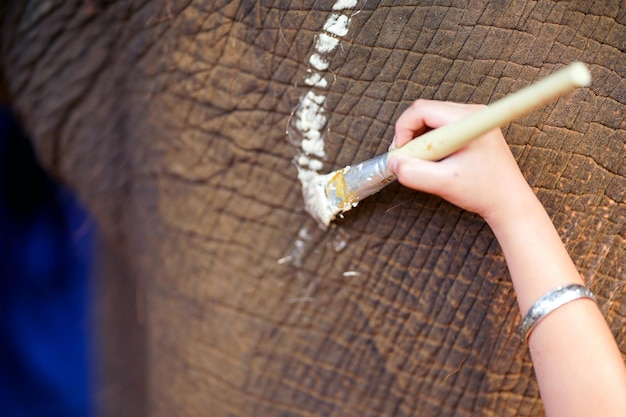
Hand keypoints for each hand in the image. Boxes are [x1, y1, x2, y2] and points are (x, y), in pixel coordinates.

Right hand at [388, 99, 531, 223]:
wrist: (508, 201)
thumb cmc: (483, 191)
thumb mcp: (443, 184)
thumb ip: (413, 173)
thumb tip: (394, 163)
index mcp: (467, 121)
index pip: (422, 109)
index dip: (403, 129)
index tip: (400, 153)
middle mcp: (472, 113)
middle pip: (425, 112)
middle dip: (410, 136)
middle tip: (409, 160)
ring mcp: (473, 120)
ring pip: (431, 120)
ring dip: (420, 141)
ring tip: (424, 164)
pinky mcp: (471, 128)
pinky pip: (440, 128)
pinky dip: (430, 144)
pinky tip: (435, 162)